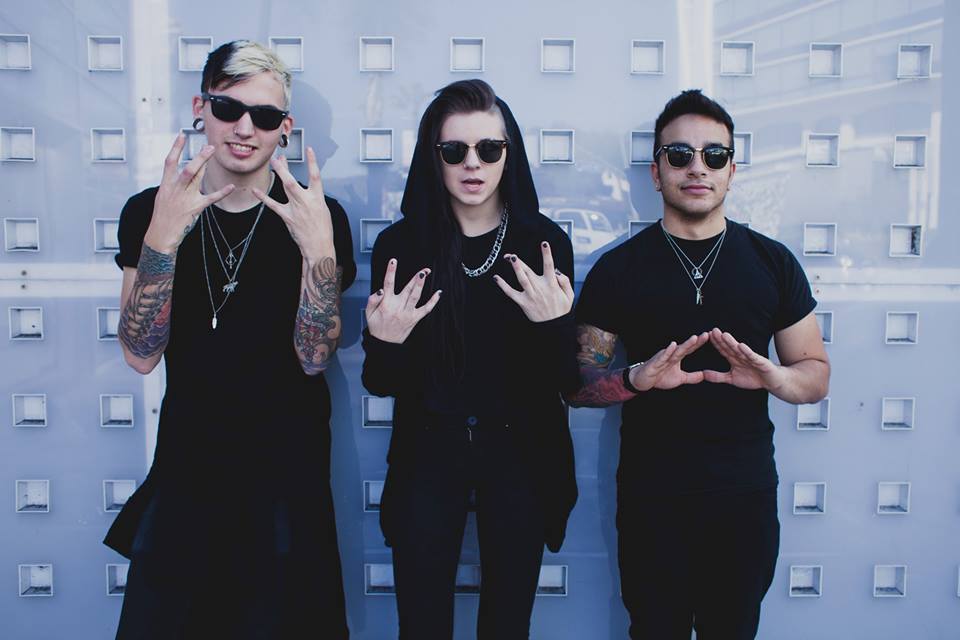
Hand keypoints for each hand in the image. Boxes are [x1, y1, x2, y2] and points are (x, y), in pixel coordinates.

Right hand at [143, 133, 234, 254]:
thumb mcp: (163, 197)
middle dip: (198, 157)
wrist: (161, 234)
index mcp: (166, 185)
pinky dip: (222, 192)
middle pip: (187, 168)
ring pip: (196, 177)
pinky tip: (231, 186)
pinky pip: (211, 198)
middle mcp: (175, 189)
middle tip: (209, 146)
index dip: (176, 148)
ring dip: (205, 164)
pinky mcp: (195, 208)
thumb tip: (182, 173)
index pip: (169, 162)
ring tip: (213, 152)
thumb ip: (173, 184)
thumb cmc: (163, 216)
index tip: (182, 135)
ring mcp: (185, 198)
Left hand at [254, 148, 333, 264]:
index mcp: (318, 198)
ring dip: (279, 174)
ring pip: (285, 188)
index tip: (310, 150)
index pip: (316, 175)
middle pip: (293, 180)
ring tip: (273, 164)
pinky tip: (256, 191)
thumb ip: (314, 197)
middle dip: (285, 168)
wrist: (319, 246)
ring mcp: (295, 208)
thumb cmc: (323, 229)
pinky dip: (264, 198)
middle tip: (278, 157)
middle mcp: (306, 201)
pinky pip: (273, 205)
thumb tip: (307, 189)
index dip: (313, 162)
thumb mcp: (323, 209)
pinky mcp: (287, 217)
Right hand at [365, 259, 441, 343]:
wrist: (385, 344)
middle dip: (415, 278)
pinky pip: (426, 309)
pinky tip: (438, 293)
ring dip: (421, 284)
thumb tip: (381, 289)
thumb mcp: (368, 313)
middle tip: (422, 269)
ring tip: (426, 274)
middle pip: (407, 289)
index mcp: (386, 304)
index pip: (388, 284)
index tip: (393, 261)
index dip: (391, 272)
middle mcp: (398, 307)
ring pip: (416, 296)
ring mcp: (407, 313)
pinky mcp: (414, 318)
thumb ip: (372, 299)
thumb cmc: (377, 327)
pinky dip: (433, 301)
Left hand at [493, 242, 573, 321]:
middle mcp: (540, 288)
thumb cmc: (561, 310)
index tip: (544, 243)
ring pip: (521, 279)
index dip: (547, 254)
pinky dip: (503, 286)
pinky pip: (511, 293)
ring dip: (515, 268)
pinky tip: (496, 278)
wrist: (554, 327)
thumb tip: (557, 270)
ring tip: (509, 258)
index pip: (549, 265)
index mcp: (552, 284)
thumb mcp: (570, 295)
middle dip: (521, 261)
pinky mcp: (523, 303)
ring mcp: (531, 295)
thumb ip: (565, 281)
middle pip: (529, 271)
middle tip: (511, 254)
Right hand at [628, 333, 708, 390]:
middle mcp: (671, 355)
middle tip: (706, 335)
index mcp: (677, 357)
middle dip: (695, 341)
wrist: (643, 380)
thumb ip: (692, 377)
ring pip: (676, 350)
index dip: (699, 344)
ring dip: (685, 344)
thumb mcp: (679, 379)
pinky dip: (668, 351)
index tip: (710, 337)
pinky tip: (673, 345)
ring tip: (694, 338)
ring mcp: (663, 358)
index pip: (690, 349)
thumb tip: (704, 376)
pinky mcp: (655, 363)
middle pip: (685, 347)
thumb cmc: (660, 377)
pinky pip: (662, 356)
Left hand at [702, 328, 785, 390]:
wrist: (772, 382)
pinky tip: (741, 346)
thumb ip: (718, 376)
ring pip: (739, 350)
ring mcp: (751, 358)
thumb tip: (703, 374)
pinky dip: (746, 351)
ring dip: (732, 342)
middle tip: (713, 331)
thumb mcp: (732, 379)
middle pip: (729, 347)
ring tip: (724, 335)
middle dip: (721, 339)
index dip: (716, 343)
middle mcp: (741, 356)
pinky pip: (752, 356)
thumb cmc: (753, 378)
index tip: (706, 336)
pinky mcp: (760, 362)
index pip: (723, 349)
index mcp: (734, 359)